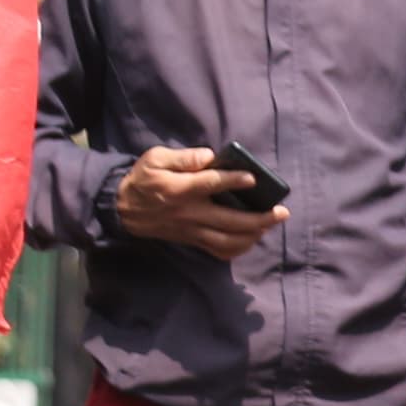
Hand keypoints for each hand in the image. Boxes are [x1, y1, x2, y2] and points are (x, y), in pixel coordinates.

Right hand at [118, 146, 283, 260]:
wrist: (124, 209)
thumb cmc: (143, 179)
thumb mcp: (154, 159)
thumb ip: (182, 157)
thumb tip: (208, 155)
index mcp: (180, 189)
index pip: (210, 185)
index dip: (233, 181)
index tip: (253, 178)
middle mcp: (190, 213)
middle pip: (230, 220)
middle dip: (260, 218)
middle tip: (281, 212)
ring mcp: (192, 230)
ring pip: (228, 240)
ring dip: (254, 234)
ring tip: (271, 224)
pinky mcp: (192, 240)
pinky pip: (219, 250)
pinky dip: (239, 248)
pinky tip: (252, 239)